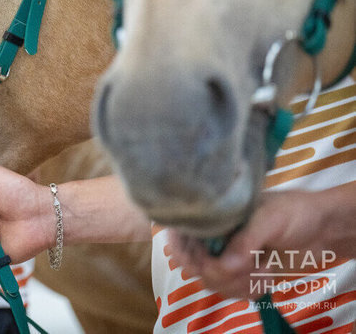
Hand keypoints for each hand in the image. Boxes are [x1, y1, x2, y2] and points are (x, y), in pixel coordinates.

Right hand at [167, 190, 343, 299]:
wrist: (324, 228)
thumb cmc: (294, 212)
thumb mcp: (268, 219)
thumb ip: (245, 241)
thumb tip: (223, 266)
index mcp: (211, 213)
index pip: (178, 233)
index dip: (184, 251)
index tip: (205, 261)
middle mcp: (213, 234)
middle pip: (194, 264)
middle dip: (220, 272)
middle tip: (247, 266)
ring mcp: (225, 254)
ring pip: (213, 282)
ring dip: (239, 282)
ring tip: (264, 268)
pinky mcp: (240, 272)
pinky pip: (231, 291)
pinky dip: (249, 289)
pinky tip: (266, 275)